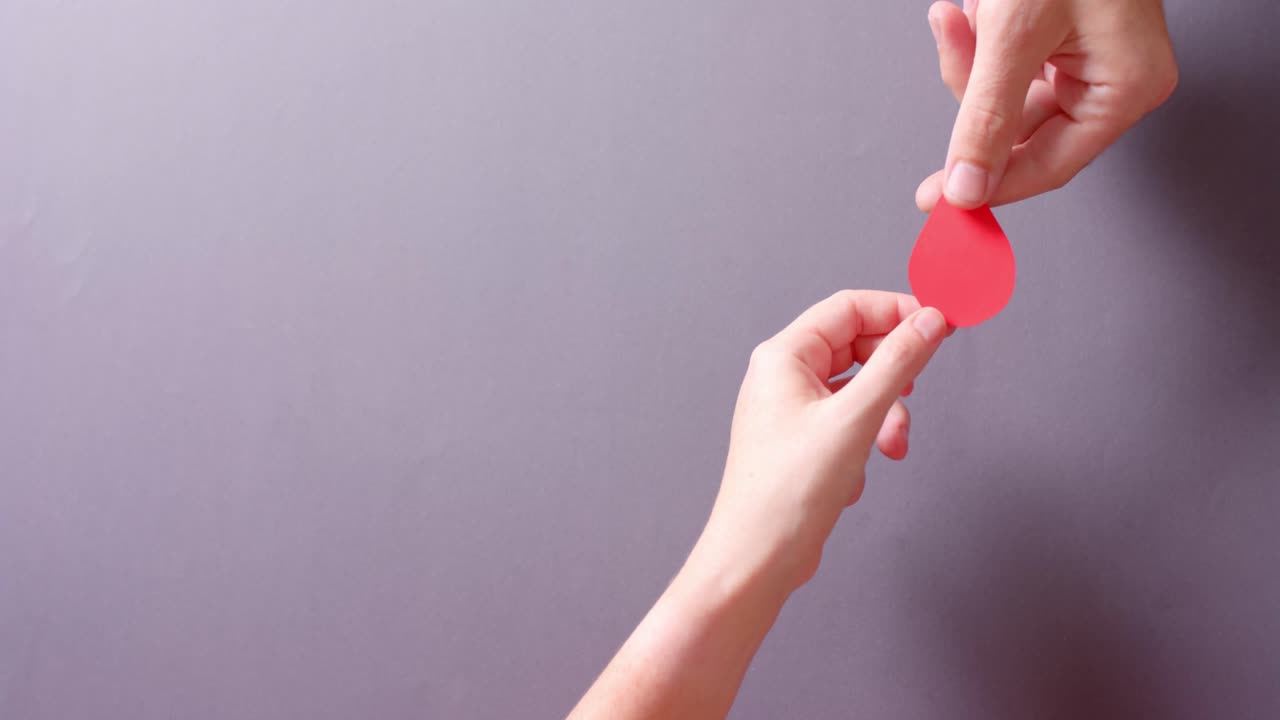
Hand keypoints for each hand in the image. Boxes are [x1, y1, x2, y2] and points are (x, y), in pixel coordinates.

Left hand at [699, 291, 948, 592]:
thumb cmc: (788, 492)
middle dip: (893, 373)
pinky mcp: (802, 443)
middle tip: (920, 387)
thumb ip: (898, 363)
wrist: (757, 558)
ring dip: (884, 416)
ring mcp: (790, 410)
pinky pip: (848, 423)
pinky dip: (864, 443)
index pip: (849, 307)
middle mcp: (782, 377)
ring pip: (857, 389)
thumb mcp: (856, 418)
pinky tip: (854, 475)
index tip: (941, 323)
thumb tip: (929, 321)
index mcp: (783, 357)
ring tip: (891, 446)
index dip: (898, 310)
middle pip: (855, 346)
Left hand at [916, 0, 1177, 210]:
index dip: (990, 186)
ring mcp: (1091, 58)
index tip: (941, 202)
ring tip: (964, 11)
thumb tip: (968, 185)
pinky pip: (1009, 60)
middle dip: (975, 87)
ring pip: (1007, 92)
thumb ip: (986, 116)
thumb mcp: (1015, 34)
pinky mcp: (1065, 36)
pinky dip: (982, 36)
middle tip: (955, 51)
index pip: (1048, 165)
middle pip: (1022, 128)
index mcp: (1124, 89)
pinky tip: (973, 7)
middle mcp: (1114, 79)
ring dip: (973, 54)